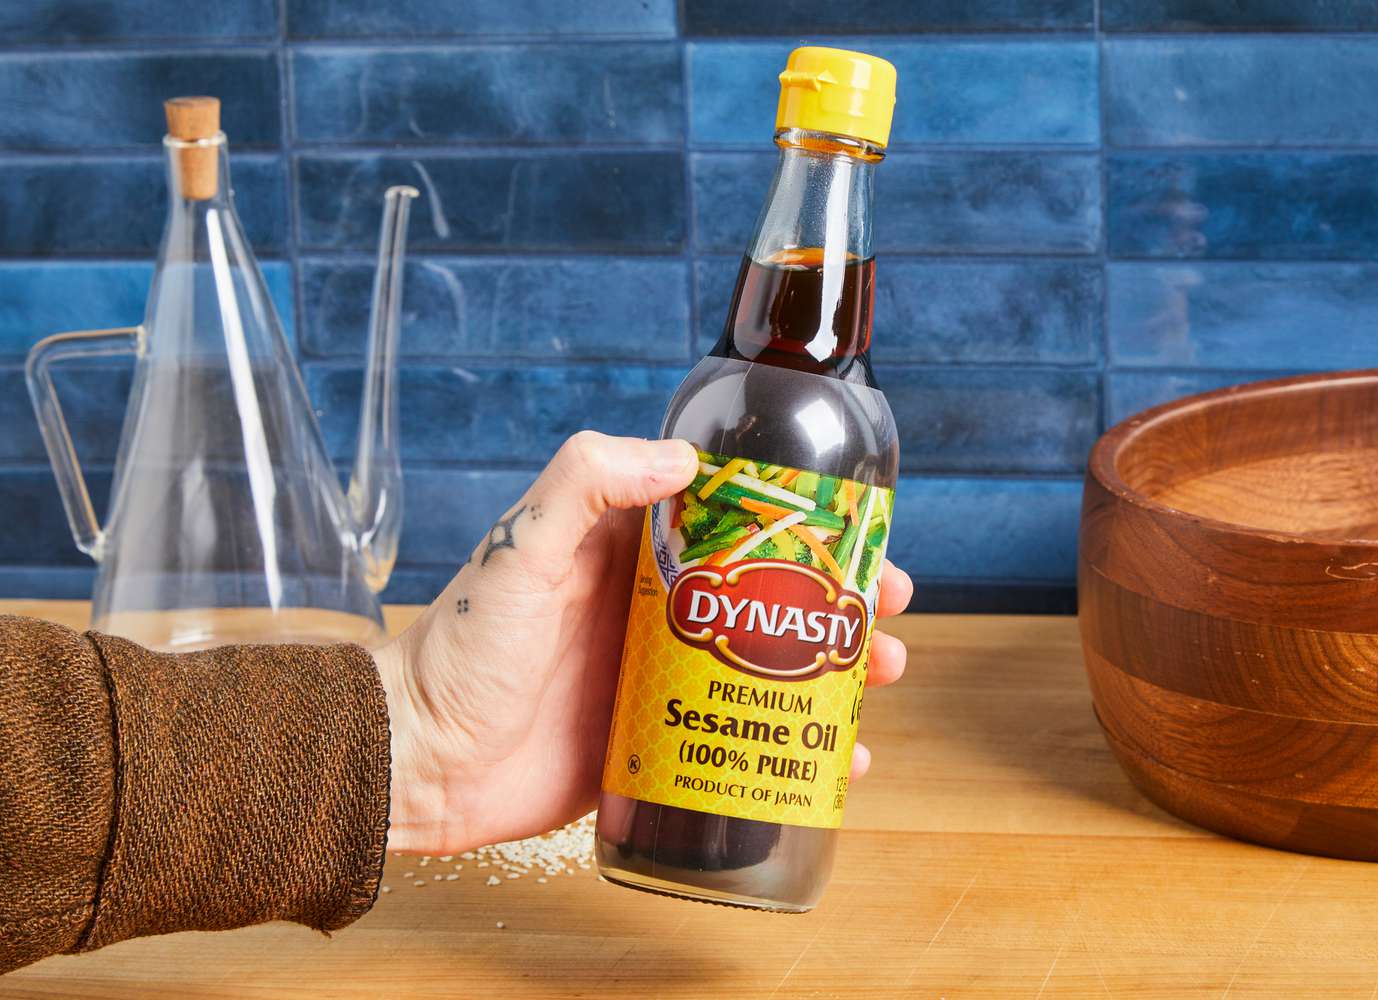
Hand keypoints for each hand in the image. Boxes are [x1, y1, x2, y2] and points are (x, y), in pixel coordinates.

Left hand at [372, 431, 913, 854]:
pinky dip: (795, 751)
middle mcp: (658, 614)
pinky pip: (742, 742)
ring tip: (879, 680)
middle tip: (890, 612)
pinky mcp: (659, 749)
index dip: (806, 526)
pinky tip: (837, 766)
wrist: (419, 760)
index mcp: (633, 555)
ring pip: (770, 671)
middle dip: (838, 602)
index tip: (859, 531)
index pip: (738, 525)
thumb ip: (588, 481)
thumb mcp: (525, 548)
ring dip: (833, 673)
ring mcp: (663, 684)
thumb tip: (685, 458)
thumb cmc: (462, 647)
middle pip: (772, 599)